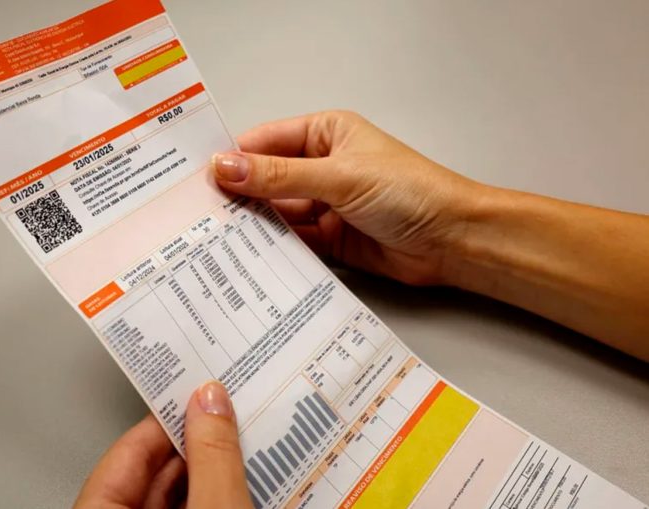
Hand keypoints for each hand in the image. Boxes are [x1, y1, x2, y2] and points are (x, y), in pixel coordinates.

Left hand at [73, 381, 253, 508]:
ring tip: (244, 455)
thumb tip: (211, 403)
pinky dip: (208, 501)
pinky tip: (240, 490)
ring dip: (208, 477)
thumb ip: (213, 457)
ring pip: (170, 500)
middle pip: (149, 476)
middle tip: (228, 422)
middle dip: (195, 449)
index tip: (197, 399)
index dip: (166, 421)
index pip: (126, 451)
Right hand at [211, 110, 484, 285]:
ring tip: (215, 240)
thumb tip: (225, 167)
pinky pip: (292, 241)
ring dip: (253, 226)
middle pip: (266, 180)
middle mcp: (321, 166)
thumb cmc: (408, 191)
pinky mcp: (329, 238)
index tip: (200, 181)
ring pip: (277, 213)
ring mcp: (324, 204)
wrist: (452, 241)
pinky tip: (248, 258)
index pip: (265, 142)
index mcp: (324, 134)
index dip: (233, 160)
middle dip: (238, 197)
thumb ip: (279, 176)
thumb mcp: (338, 177)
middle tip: (199, 215)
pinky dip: (273, 249)